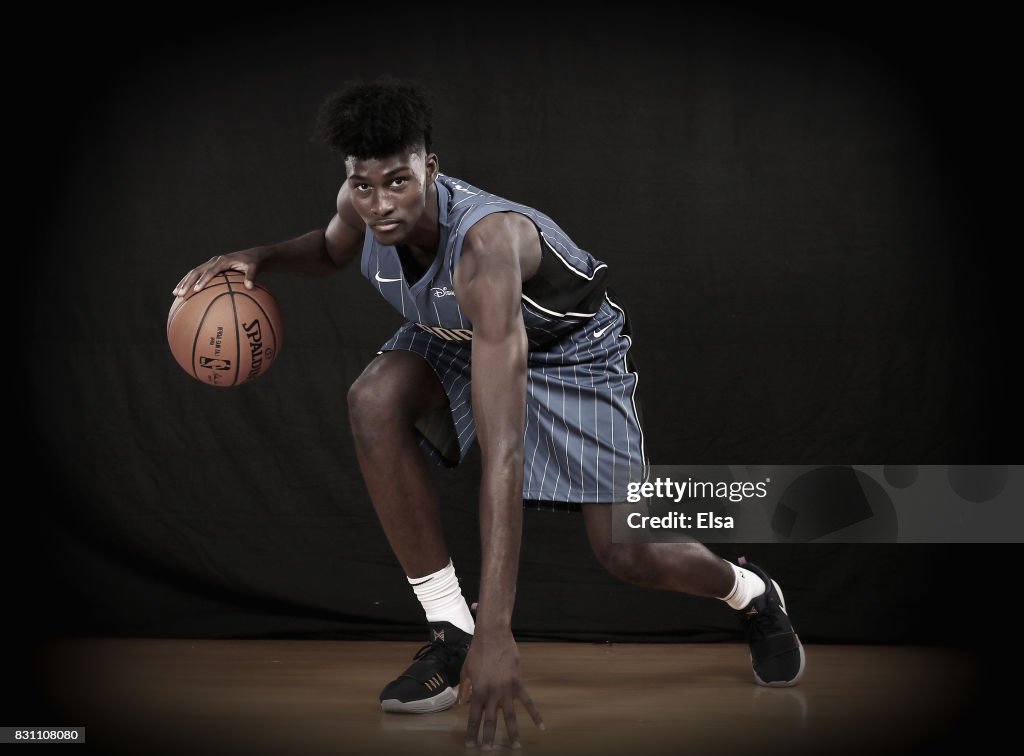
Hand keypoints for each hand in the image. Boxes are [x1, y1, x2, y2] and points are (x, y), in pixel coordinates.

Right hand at [171, 249, 263, 298]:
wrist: (252, 256)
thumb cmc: (254, 263)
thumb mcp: (255, 267)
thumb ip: (251, 276)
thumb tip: (250, 287)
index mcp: (222, 261)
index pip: (210, 271)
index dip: (203, 280)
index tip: (196, 290)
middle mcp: (214, 261)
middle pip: (196, 271)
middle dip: (187, 283)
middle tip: (180, 294)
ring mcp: (210, 263)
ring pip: (193, 273)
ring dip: (184, 283)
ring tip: (175, 294)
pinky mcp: (210, 267)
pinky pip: (197, 275)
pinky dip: (189, 282)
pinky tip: (183, 292)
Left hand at [459, 628, 543, 748]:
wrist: (493, 636)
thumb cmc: (477, 651)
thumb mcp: (465, 670)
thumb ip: (465, 687)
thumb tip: (462, 703)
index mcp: (478, 692)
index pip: (474, 717)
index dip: (472, 733)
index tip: (471, 746)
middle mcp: (492, 694)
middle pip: (491, 721)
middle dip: (489, 738)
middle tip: (489, 752)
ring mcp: (506, 690)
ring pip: (510, 716)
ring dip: (513, 733)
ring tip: (515, 747)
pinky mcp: (518, 684)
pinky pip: (528, 702)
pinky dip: (535, 715)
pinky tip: (542, 727)